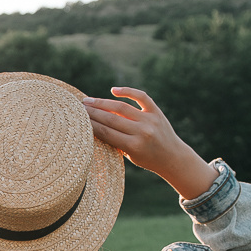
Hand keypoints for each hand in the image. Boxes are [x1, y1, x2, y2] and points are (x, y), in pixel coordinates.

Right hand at [83, 87, 219, 198]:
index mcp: (133, 146)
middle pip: (110, 119)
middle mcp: (142, 132)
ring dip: (102, 103)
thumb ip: (115, 142)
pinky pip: (141, 97)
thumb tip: (93, 125)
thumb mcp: (129, 156)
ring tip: (88, 101)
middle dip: (92, 112)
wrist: (173, 157)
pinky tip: (114, 90)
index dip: (90, 125)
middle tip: (78, 108)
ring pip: (121, 107)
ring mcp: (150, 120)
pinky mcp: (156, 112)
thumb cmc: (147, 159)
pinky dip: (127, 91)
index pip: (106, 133)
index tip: (77, 119)